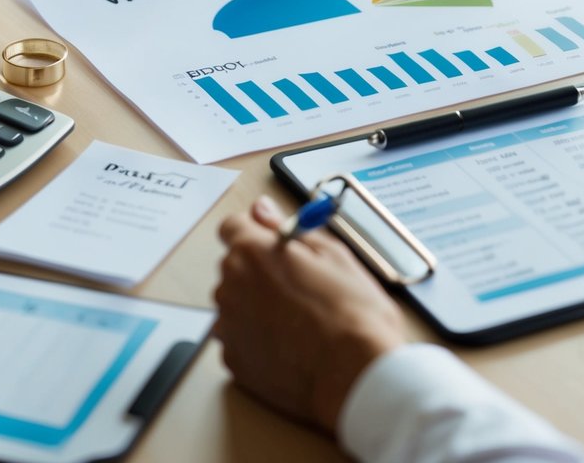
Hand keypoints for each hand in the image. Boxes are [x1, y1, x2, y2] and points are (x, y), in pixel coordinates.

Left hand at [213, 196, 405, 433]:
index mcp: (251, 252)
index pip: (232, 227)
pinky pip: (240, 339)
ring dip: (258, 306)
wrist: (355, 373)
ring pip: (237, 304)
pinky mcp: (233, 361)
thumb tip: (262, 210)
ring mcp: (228, 326)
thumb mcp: (330, 253)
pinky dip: (258, 339)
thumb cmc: (351, 313)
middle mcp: (230, 286)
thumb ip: (287, 228)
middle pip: (235, 267)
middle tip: (301, 287)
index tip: (273, 244)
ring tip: (300, 320)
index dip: (255, 233)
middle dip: (260, 271)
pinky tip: (291, 345)